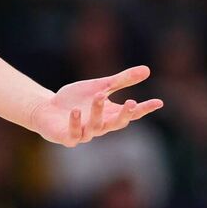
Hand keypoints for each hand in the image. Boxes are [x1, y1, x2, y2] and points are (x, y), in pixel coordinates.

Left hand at [29, 65, 163, 146]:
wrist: (47, 110)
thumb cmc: (76, 99)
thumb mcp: (99, 86)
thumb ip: (121, 81)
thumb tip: (147, 70)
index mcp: (110, 114)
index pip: (131, 113)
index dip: (144, 108)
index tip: (158, 102)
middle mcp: (100, 126)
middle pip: (117, 123)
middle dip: (125, 114)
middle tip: (132, 102)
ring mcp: (84, 133)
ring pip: (95, 127)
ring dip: (98, 112)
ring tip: (99, 96)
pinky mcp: (68, 137)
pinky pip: (74, 134)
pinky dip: (76, 123)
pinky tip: (77, 112)